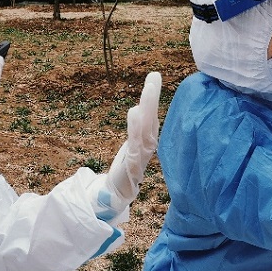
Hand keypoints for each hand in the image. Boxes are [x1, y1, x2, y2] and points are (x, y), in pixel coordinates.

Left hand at [103, 72, 161, 212]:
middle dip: (152, 98)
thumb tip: (137, 108)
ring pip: (146, 129)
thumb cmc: (125, 167)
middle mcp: (148, 146)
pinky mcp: (133, 166)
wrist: (117, 194)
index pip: (152, 116)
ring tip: (148, 89)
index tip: (154, 76)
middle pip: (151, 119)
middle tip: (154, 76)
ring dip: (147, 109)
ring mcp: (142, 156)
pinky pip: (135, 145)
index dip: (153, 97)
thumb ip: (137, 129)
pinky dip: (135, 129)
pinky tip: (134, 113)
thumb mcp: (132, 144)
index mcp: (148, 140)